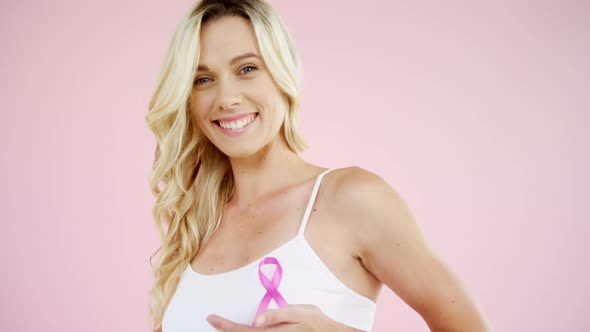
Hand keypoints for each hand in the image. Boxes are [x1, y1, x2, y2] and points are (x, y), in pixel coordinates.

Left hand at [206, 304, 356, 330]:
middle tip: (213, 321)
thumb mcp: (299, 312)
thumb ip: (277, 315)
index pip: (241, 331)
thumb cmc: (318, 323)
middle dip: (226, 330)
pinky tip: (245, 331)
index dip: (224, 325)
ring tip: (224, 326)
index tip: (211, 317)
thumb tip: (256, 318)